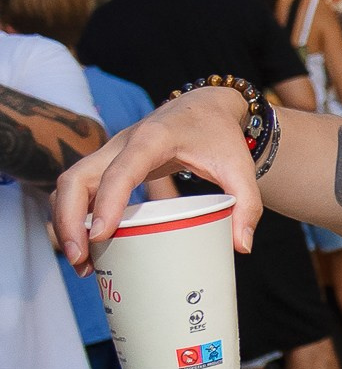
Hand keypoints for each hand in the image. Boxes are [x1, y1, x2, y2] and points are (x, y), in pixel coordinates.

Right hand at [54, 88, 263, 266]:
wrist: (204, 107)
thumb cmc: (219, 136)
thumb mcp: (240, 167)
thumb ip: (247, 204)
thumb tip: (241, 246)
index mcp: (153, 140)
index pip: (121, 170)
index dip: (107, 202)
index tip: (102, 235)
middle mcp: (121, 143)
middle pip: (76, 177)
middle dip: (70, 219)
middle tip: (80, 258)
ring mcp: (109, 153)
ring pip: (69, 183)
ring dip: (66, 221)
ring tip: (81, 261)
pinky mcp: (106, 164)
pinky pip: (78, 189)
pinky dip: (74, 216)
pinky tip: (87, 245)